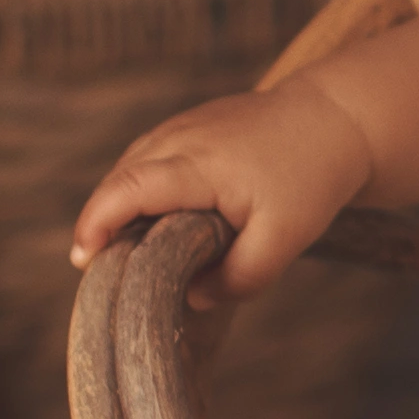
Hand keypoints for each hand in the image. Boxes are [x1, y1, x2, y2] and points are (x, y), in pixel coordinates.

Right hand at [69, 83, 376, 304]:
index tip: (83, 259)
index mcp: (201, 163)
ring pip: (129, 167)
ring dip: (116, 206)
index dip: (97, 222)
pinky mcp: (187, 126)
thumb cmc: (311, 180)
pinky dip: (135, 189)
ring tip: (120, 252)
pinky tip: (146, 222)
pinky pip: (146, 159)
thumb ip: (239, 278)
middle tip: (99, 272)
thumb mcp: (285, 241)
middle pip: (120, 179)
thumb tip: (189, 297)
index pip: (130, 187)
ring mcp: (181, 125)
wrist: (335, 121)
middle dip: (100, 223)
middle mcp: (181, 137)